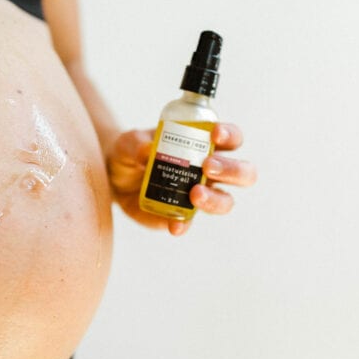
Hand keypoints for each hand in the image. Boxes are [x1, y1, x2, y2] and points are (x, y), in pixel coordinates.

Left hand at [107, 122, 256, 235]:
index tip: (215, 134)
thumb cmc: (132, 152)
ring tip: (194, 194)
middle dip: (232, 169)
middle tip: (207, 167)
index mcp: (204, 145)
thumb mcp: (129, 142)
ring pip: (226, 201)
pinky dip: (185, 224)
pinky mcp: (182, 215)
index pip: (232, 139)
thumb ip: (137, 144)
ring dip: (215, 199)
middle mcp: (209, 171)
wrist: (115, 177)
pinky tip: (175, 224)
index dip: (230, 135)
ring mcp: (199, 195)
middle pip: (243, 172)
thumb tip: (147, 152)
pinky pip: (191, 222)